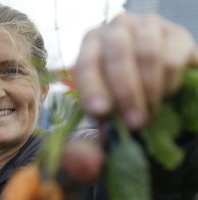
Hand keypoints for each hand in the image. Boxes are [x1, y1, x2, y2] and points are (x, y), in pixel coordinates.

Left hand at [75, 12, 197, 129]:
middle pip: (119, 56)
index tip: (100, 111)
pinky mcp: (175, 33)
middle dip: (126, 93)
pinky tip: (164, 93)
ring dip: (149, 92)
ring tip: (149, 113)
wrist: (155, 66)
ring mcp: (147, 25)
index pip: (88, 62)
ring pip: (148, 57)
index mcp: (93, 40)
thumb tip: (103, 119)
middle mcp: (118, 27)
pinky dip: (168, 84)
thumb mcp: (106, 90)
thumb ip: (101, 103)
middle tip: (133, 122)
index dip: (92, 87)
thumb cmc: (123, 80)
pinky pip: (172, 60)